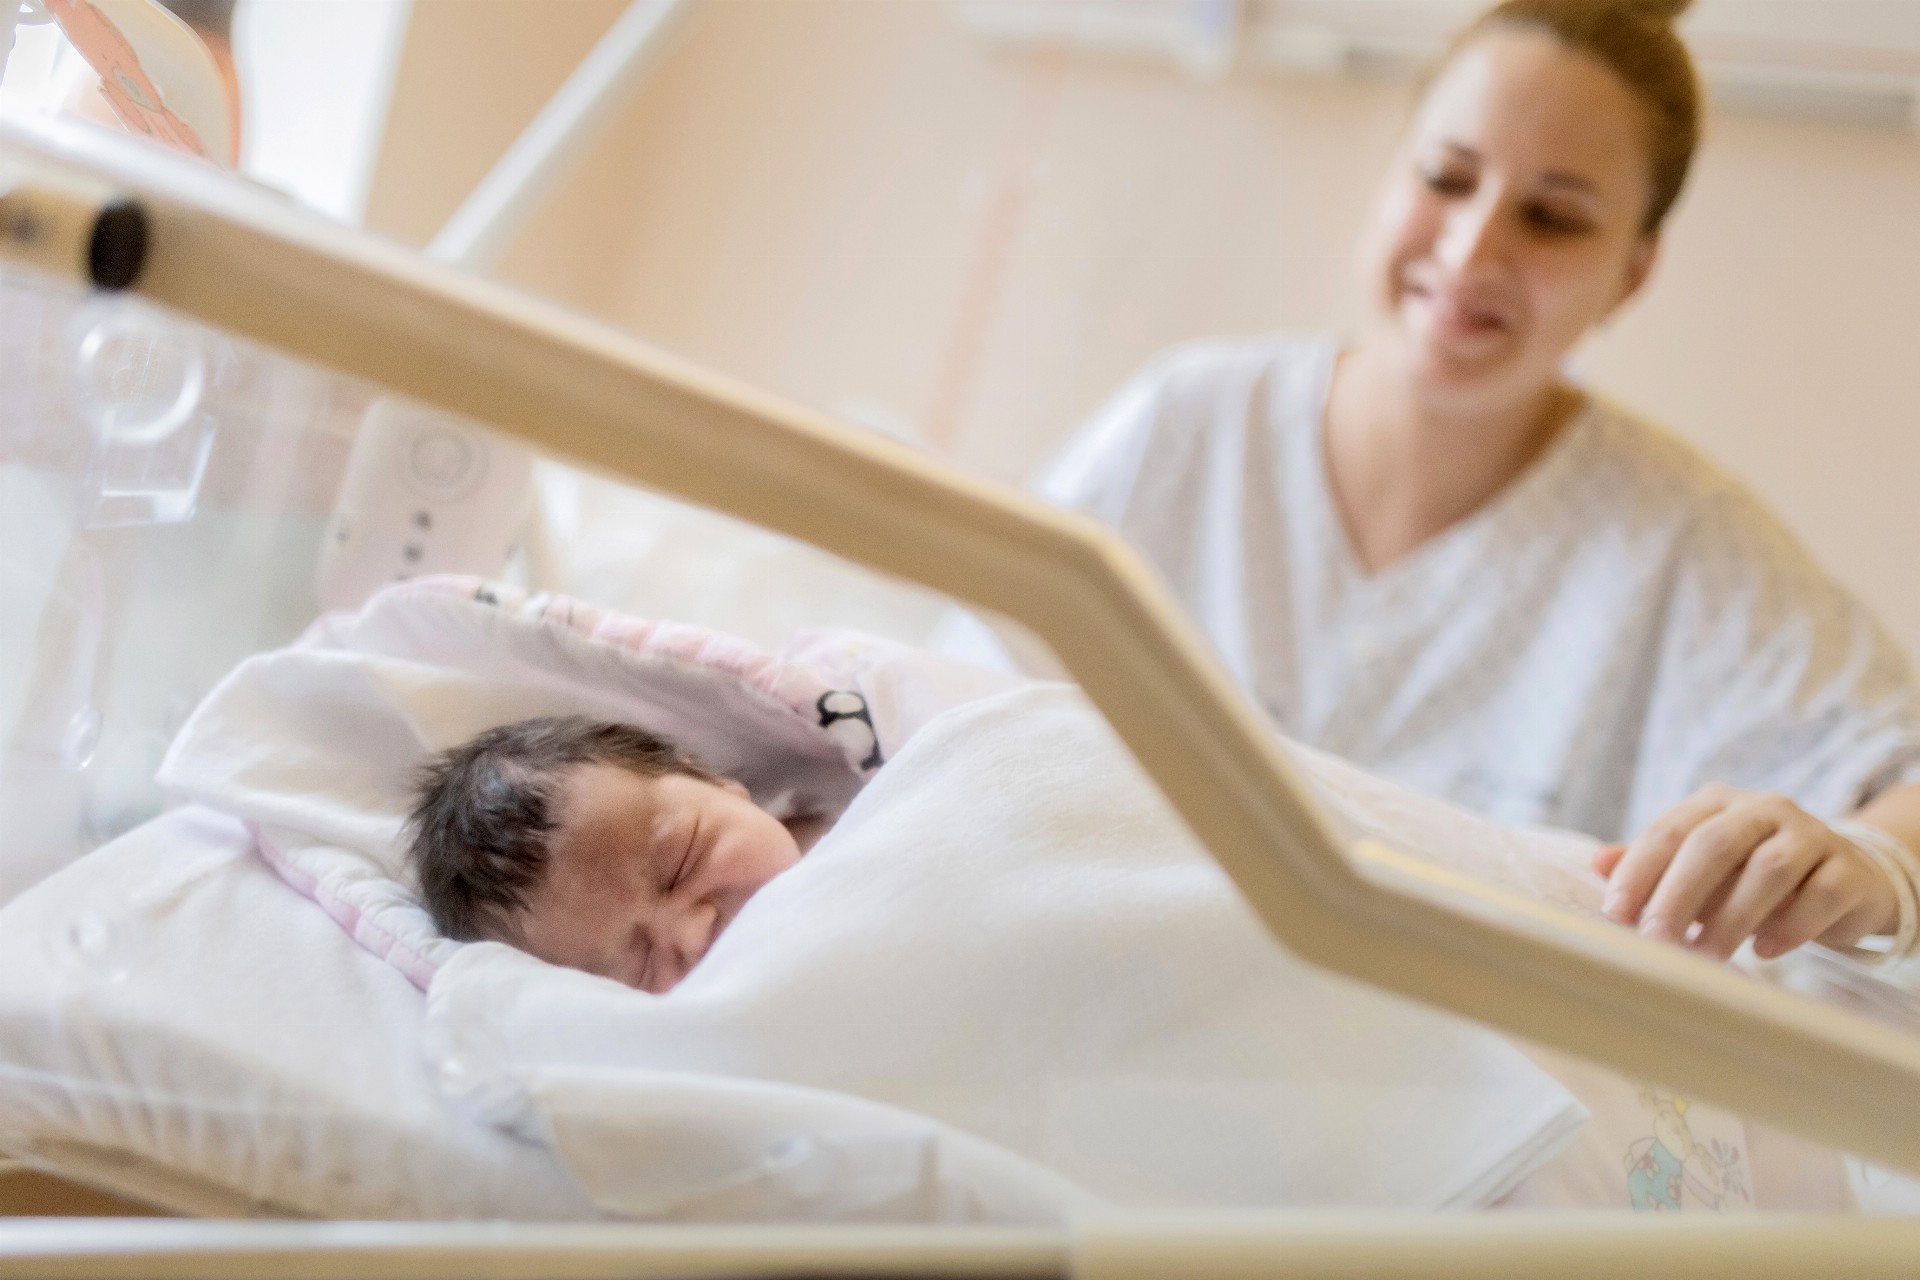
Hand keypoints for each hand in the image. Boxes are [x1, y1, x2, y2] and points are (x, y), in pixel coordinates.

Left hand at [1593, 785, 1898, 961]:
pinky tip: (1765, 950)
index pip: (1669, 830)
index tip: (1614, 913)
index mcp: (1717, 803)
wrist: (1849, 878)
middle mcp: (1764, 810)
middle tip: (1655, 938)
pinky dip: (1790, 925)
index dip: (1638, 871)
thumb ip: (1654, 864)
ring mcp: (1812, 835)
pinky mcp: (1850, 870)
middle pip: (1714, 844)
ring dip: (1732, 917)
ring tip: (1707, 954)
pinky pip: (1820, 894)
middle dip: (1679, 894)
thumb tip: (1596, 862)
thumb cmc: (1754, 875)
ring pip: (1768, 869)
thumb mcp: (1703, 868)